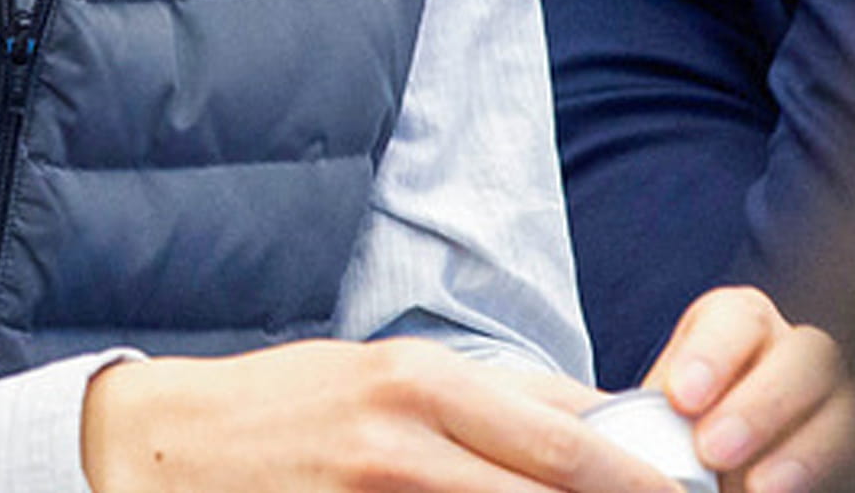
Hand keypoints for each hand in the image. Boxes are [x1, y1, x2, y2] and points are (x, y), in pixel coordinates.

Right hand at [81, 338, 673, 492]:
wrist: (165, 447)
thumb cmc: (288, 407)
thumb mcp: (387, 375)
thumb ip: (490, 400)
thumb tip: (600, 420)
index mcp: (419, 381)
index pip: (564, 437)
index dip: (639, 477)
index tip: (690, 492)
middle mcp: (401, 440)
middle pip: (549, 489)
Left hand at [638, 287, 854, 492]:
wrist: (704, 473)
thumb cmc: (674, 448)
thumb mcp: (658, 425)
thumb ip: (649, 420)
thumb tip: (619, 438)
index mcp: (740, 329)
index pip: (738, 317)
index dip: (713, 353)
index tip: (680, 399)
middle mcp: (797, 355)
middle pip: (808, 354)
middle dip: (762, 402)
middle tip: (714, 450)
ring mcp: (837, 401)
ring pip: (849, 404)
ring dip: (808, 447)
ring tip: (761, 489)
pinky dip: (832, 470)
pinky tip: (794, 492)